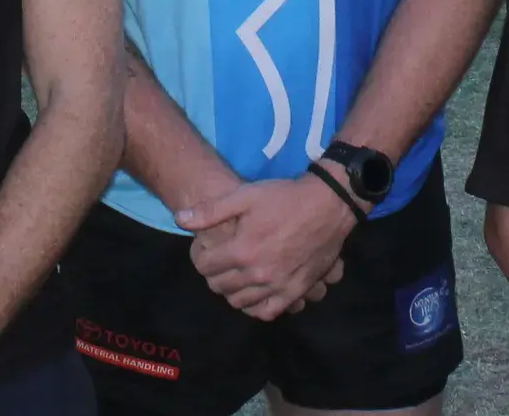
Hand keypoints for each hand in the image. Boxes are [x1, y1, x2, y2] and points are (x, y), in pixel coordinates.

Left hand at [176, 176, 353, 320]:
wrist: (328, 205)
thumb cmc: (284, 198)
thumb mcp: (245, 195)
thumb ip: (211, 210)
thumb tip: (180, 220)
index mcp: (242, 250)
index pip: (205, 266)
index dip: (200, 257)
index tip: (204, 250)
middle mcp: (257, 274)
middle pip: (220, 286)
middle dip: (213, 274)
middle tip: (218, 263)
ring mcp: (277, 286)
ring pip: (240, 302)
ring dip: (231, 292)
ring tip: (234, 277)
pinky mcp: (295, 292)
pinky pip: (267, 312)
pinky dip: (255, 307)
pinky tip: (253, 294)